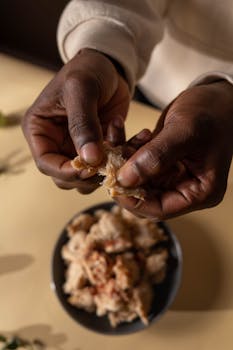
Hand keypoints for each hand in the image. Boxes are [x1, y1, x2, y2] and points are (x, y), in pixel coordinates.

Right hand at [22, 49, 129, 192]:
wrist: (109, 65)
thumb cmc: (88, 69)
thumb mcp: (81, 90)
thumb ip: (83, 124)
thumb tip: (89, 159)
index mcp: (40, 130)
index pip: (46, 164)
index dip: (65, 172)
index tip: (89, 167)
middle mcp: (56, 143)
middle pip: (66, 177)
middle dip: (90, 173)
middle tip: (110, 160)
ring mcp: (77, 147)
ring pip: (89, 176)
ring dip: (110, 166)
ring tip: (125, 142)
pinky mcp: (98, 147)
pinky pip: (110, 164)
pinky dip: (125, 156)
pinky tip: (139, 137)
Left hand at [116, 81, 232, 218]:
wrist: (217, 95)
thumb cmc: (212, 112)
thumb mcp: (184, 133)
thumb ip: (156, 157)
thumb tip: (125, 179)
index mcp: (199, 192)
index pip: (160, 209)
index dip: (133, 200)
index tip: (113, 183)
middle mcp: (185, 188)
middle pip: (145, 195)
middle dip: (124, 177)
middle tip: (108, 157)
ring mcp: (173, 175)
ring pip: (137, 178)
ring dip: (122, 159)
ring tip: (116, 134)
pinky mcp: (163, 161)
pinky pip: (138, 162)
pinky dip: (127, 149)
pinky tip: (122, 131)